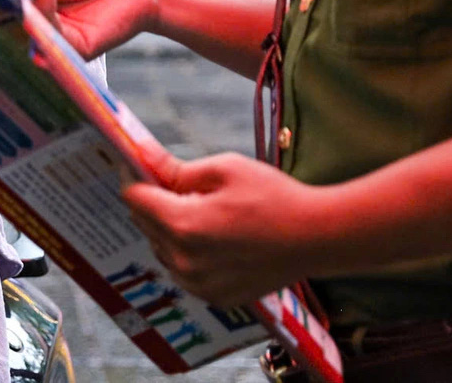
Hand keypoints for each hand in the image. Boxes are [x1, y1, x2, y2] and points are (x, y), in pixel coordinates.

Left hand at [122, 151, 335, 306]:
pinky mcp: (214, 297)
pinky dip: (187, 252)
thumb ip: (176, 169)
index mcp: (183, 225)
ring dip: (169, 228)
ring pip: (162, 248)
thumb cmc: (274, 198)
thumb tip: (140, 154)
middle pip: (144, 224)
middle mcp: (184, 261)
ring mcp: (199, 285)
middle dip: (153, 200)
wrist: (317, 238)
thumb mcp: (224, 169)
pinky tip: (214, 237)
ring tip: (203, 210)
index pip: (134, 198)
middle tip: (177, 183)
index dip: (134, 177)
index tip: (140, 164)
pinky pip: (183, 270)